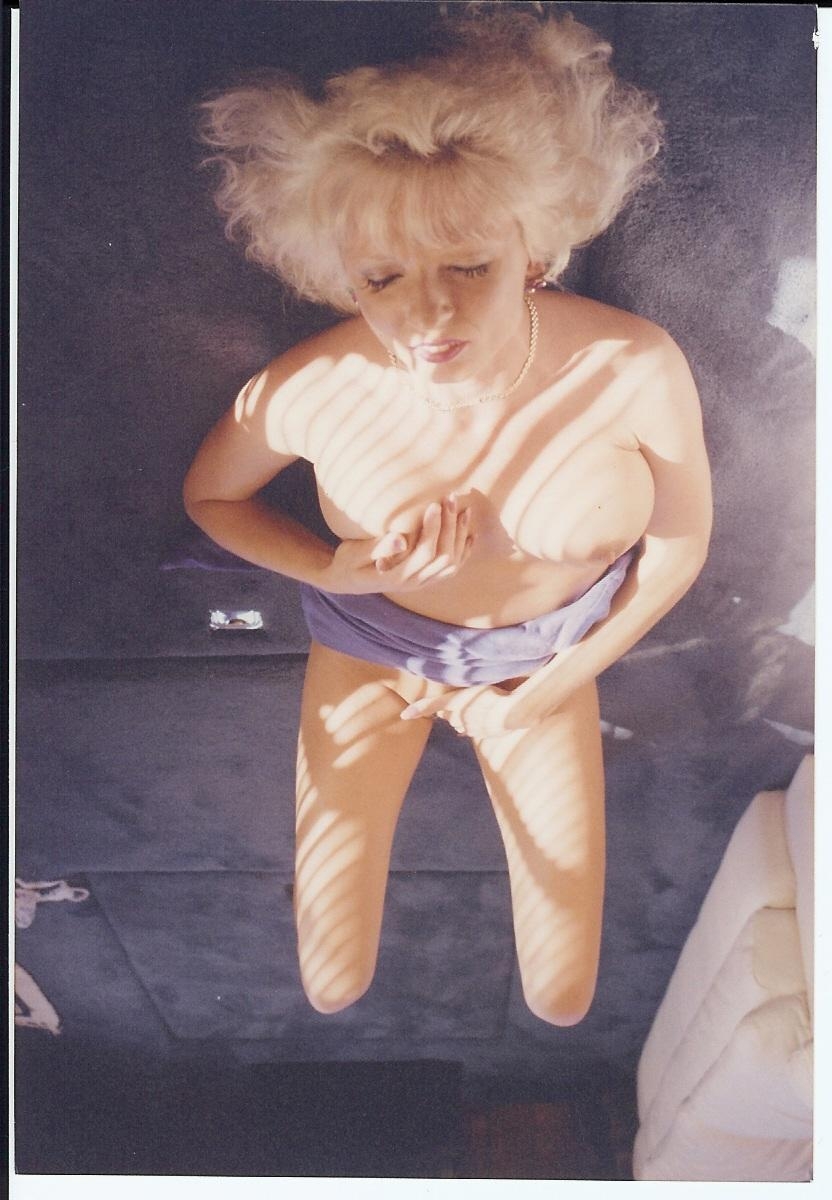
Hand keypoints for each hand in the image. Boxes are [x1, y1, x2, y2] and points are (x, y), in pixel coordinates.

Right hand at [322, 495, 473, 594]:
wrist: (346, 580)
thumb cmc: (347, 562)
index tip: (434, 503)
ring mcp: (421, 583)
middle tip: (450, 498)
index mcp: (397, 577)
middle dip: (450, 526)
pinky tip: (470, 534)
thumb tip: (400, 538)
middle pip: (444, 557)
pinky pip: (451, 569)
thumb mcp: (354, 554)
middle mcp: (413, 583)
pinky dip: (464, 551)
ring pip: (452, 563)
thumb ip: (376, 547)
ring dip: (460, 536)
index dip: (433, 528)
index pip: (425, 553)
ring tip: (464, 509)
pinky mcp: (425, 579)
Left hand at [400, 683, 527, 738]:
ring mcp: (468, 726)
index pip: (431, 705)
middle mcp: (458, 715)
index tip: (403, 714)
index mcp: (455, 702)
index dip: (417, 709)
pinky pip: (469, 729)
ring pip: (458, 722)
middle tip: (463, 699)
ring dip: (463, 716)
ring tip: (477, 706)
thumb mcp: (478, 686)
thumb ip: (462, 695)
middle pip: (447, 714)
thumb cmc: (497, 694)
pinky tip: (477, 722)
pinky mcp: (479, 732)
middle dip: (449, 710)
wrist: (513, 712)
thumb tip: (450, 708)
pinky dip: (471, 725)